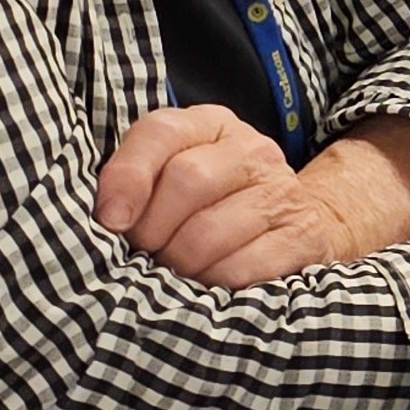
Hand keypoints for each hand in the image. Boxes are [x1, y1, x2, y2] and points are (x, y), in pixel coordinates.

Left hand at [95, 104, 351, 289]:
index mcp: (209, 126)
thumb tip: (107, 220)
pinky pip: (241, 267)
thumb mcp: (171, 179)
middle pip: (187, 181)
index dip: (128, 177)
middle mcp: (251, 150)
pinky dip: (213, 283)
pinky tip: (209, 283)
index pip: (161, 133)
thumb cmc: (213, 204)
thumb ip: (134, 184)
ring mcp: (282, 191)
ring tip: (176, 271)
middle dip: (152, 230)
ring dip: (180, 264)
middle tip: (147, 253)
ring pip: (209, 232)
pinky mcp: (302, 234)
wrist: (295, 222)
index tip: (111, 220)